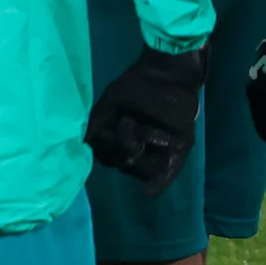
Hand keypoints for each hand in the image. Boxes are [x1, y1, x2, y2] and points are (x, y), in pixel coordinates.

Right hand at [87, 44, 205, 191]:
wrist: (169, 73)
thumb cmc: (136, 85)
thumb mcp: (111, 103)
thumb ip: (96, 126)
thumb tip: (85, 149)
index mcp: (119, 136)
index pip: (106, 157)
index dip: (105, 150)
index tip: (105, 133)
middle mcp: (139, 146)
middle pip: (124, 165)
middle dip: (124, 148)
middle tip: (128, 124)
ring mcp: (160, 148)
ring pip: (144, 169)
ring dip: (141, 150)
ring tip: (145, 128)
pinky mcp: (180, 146)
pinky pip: (169, 170)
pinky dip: (159, 181)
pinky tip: (148, 191)